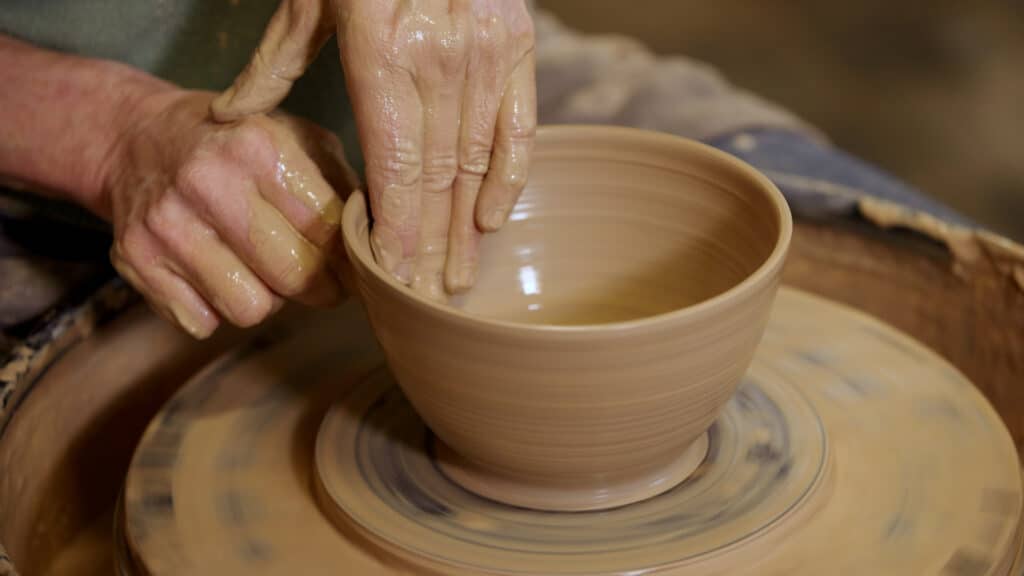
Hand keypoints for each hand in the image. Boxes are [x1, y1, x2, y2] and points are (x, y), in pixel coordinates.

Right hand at [106, 90, 357, 337]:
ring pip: (250, 309)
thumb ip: (343, 187)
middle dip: (316, 288)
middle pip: (294, 278)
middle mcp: (209, 182)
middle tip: (317, 279)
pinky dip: (215, 307)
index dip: (349, 262)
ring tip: (258, 268)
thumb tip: (381, 242)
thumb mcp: (297, 139)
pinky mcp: (136, 259)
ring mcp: (167, 223)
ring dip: (264, 298)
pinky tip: (215, 272)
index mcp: (260, 148)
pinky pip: (203, 322)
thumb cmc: (236, 144)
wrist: (137, 137)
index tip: (351, 269)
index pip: (328, 233)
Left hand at [212, 0, 536, 298]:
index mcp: (384, 55)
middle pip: (438, 180)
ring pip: (478, 163)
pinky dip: (509, 176)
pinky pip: (519, 126)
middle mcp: (442, 62)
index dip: (397, 231)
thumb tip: (232, 116)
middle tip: (424, 300)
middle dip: (431, 246)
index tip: (392, 279)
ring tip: (458, 279)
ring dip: (467, 228)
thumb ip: (276, 61)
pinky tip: (493, 220)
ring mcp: (487, 54)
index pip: (396, 169)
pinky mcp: (517, 44)